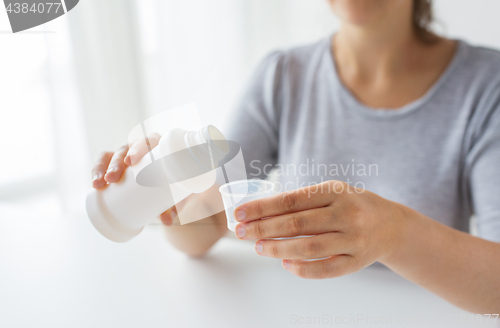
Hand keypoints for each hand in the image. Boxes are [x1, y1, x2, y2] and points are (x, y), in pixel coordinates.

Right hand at [90, 133, 177, 225]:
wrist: (167, 186)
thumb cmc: (173, 183)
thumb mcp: (174, 193)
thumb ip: (172, 205)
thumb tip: (167, 221)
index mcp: (158, 146)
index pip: (148, 141)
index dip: (138, 149)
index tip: (131, 161)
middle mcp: (140, 147)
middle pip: (126, 149)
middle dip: (117, 162)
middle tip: (113, 178)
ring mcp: (125, 154)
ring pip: (111, 155)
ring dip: (103, 168)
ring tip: (100, 184)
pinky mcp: (113, 163)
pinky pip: (102, 163)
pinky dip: (96, 171)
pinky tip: (95, 183)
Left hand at [233, 181, 404, 278]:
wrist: (392, 225)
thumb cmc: (352, 205)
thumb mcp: (331, 192)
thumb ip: (302, 201)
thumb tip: (260, 213)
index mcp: (335, 191)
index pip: (291, 200)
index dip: (262, 208)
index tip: (239, 213)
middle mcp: (347, 214)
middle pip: (297, 224)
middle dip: (263, 229)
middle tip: (241, 232)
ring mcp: (354, 239)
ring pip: (308, 248)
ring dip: (278, 249)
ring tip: (259, 247)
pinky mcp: (357, 262)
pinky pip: (325, 269)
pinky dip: (302, 269)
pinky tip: (285, 264)